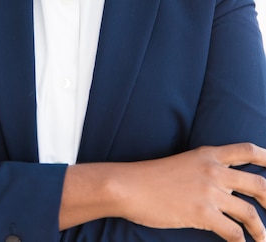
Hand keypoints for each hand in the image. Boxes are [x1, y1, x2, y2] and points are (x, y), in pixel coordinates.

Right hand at [111, 144, 265, 240]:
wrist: (131, 185)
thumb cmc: (154, 177)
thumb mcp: (185, 163)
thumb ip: (208, 171)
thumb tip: (228, 187)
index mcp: (208, 154)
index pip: (246, 150)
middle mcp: (213, 170)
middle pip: (258, 183)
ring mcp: (209, 192)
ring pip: (250, 212)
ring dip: (262, 230)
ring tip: (264, 239)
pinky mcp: (203, 214)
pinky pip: (234, 233)